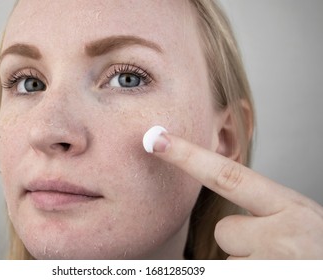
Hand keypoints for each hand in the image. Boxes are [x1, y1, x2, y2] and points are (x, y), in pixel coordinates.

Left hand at [151, 131, 322, 258]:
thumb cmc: (318, 250)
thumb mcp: (299, 218)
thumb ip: (263, 206)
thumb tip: (222, 217)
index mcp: (288, 206)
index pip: (228, 176)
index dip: (189, 157)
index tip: (157, 140)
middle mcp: (279, 236)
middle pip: (224, 231)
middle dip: (240, 241)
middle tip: (274, 251)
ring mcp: (268, 266)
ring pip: (226, 261)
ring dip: (246, 264)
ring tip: (276, 265)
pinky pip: (229, 274)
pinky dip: (246, 275)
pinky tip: (271, 273)